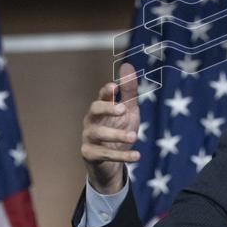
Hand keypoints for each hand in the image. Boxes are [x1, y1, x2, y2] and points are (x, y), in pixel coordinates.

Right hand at [81, 62, 140, 193]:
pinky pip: (105, 154)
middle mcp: (92, 120)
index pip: (102, 96)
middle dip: (107, 108)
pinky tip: (137, 156)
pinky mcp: (90, 154)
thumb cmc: (119, 129)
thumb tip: (127, 65)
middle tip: (123, 110)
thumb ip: (128, 91)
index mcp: (101, 108)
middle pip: (94, 110)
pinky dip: (121, 156)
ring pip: (99, 134)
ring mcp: (89, 137)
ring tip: (134, 136)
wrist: (111, 161)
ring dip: (117, 134)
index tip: (114, 86)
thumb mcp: (128, 110)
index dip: (106, 91)